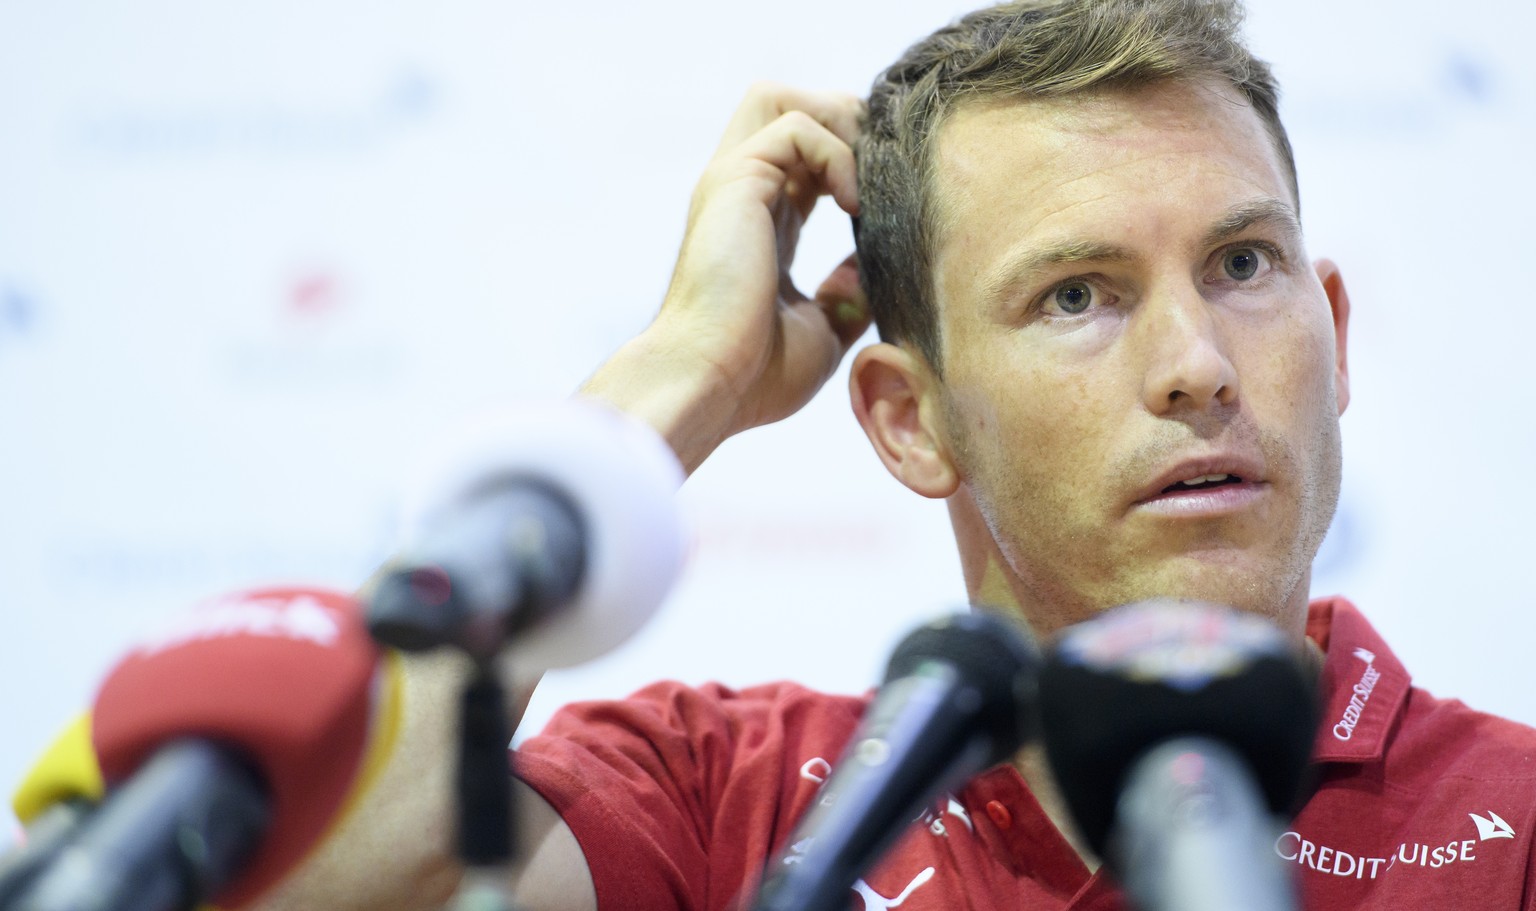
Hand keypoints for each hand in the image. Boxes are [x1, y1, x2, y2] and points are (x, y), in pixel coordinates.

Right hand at [581, 83, 869, 472]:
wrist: (709, 385)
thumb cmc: (755, 375)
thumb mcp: (821, 329)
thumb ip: (847, 291)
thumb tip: (874, 265)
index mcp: (763, 224)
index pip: (807, 159)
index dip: (854, 161)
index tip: (892, 202)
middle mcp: (743, 193)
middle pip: (785, 106)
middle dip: (843, 122)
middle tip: (880, 175)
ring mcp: (734, 182)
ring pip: (782, 99)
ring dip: (837, 124)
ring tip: (866, 179)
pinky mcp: (735, 180)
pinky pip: (795, 127)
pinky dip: (837, 154)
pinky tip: (854, 204)